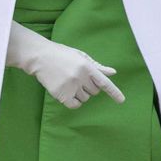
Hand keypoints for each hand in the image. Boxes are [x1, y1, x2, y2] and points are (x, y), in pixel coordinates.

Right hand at [6, 23, 123, 110]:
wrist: (39, 57)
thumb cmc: (61, 55)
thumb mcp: (80, 56)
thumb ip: (97, 66)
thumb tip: (112, 72)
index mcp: (86, 66)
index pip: (104, 82)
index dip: (114, 92)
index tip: (121, 101)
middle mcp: (80, 77)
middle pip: (94, 92)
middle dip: (89, 87)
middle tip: (77, 78)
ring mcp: (70, 86)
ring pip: (85, 99)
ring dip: (80, 94)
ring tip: (69, 82)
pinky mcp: (61, 94)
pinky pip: (75, 105)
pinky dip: (74, 102)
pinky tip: (66, 92)